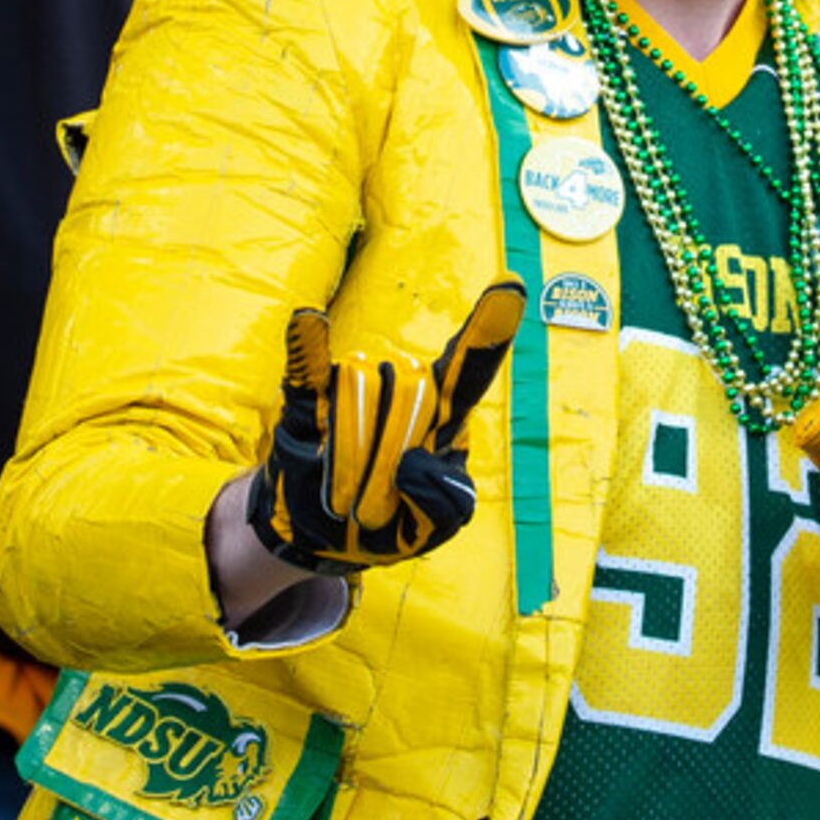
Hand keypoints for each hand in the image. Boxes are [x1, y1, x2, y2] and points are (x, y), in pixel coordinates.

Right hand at [246, 282, 525, 576]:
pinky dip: (307, 347)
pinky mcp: (310, 397)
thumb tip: (415, 463)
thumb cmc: (393, 521)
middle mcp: (406, 384)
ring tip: (347, 492)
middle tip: (372, 509)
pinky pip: (309, 368)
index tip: (512, 285)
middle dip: (385, 468)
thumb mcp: (433, 529)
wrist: (326, 534)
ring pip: (360, 398)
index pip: (471, 368)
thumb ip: (444, 502)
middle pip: (406, 398)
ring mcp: (358, 383)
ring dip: (349, 465)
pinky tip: (309, 320)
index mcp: (446, 413)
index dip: (489, 329)